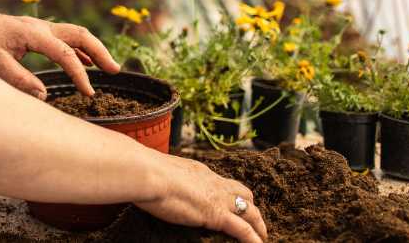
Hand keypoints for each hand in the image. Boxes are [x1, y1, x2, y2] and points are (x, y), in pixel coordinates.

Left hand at [0, 7, 120, 98]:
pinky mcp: (36, 32)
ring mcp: (39, 27)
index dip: (79, 74)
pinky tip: (87, 62)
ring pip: (75, 34)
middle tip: (115, 71)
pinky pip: (64, 39)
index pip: (64, 53)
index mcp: (31, 33)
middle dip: (100, 51)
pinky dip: (79, 50)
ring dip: (93, 49)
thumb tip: (44, 96)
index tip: (89, 93)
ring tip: (109, 68)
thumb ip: (18, 80)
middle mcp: (40, 26)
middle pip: (79, 34)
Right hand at [136, 153, 267, 242]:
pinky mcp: (217, 215)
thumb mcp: (159, 172)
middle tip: (253, 220)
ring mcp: (217, 198)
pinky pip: (243, 229)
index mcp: (199, 172)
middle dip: (250, 206)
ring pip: (249, 211)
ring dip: (258, 224)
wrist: (148, 173)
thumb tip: (155, 184)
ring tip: (262, 236)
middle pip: (242, 193)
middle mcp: (213, 182)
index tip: (230, 202)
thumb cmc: (145, 172)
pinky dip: (254, 238)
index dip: (229, 194)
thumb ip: (164, 179)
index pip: (222, 182)